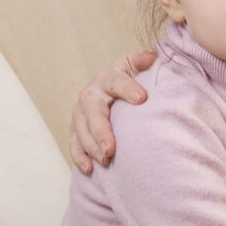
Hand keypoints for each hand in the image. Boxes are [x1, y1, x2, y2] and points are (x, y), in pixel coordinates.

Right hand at [69, 49, 155, 173]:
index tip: (142, 98)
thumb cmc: (135, 79)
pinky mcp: (77, 128)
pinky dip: (80, 156)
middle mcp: (92, 93)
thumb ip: (144, 61)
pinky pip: (74, 143)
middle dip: (101, 130)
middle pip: (93, 111)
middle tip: (112, 148)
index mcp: (109, 77)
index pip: (115, 80)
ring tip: (105, 160)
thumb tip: (151, 55)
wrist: (118, 88)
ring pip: (81, 129)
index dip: (127, 87)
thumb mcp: (140, 66)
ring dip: (91, 146)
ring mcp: (81, 112)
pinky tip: (90, 170)